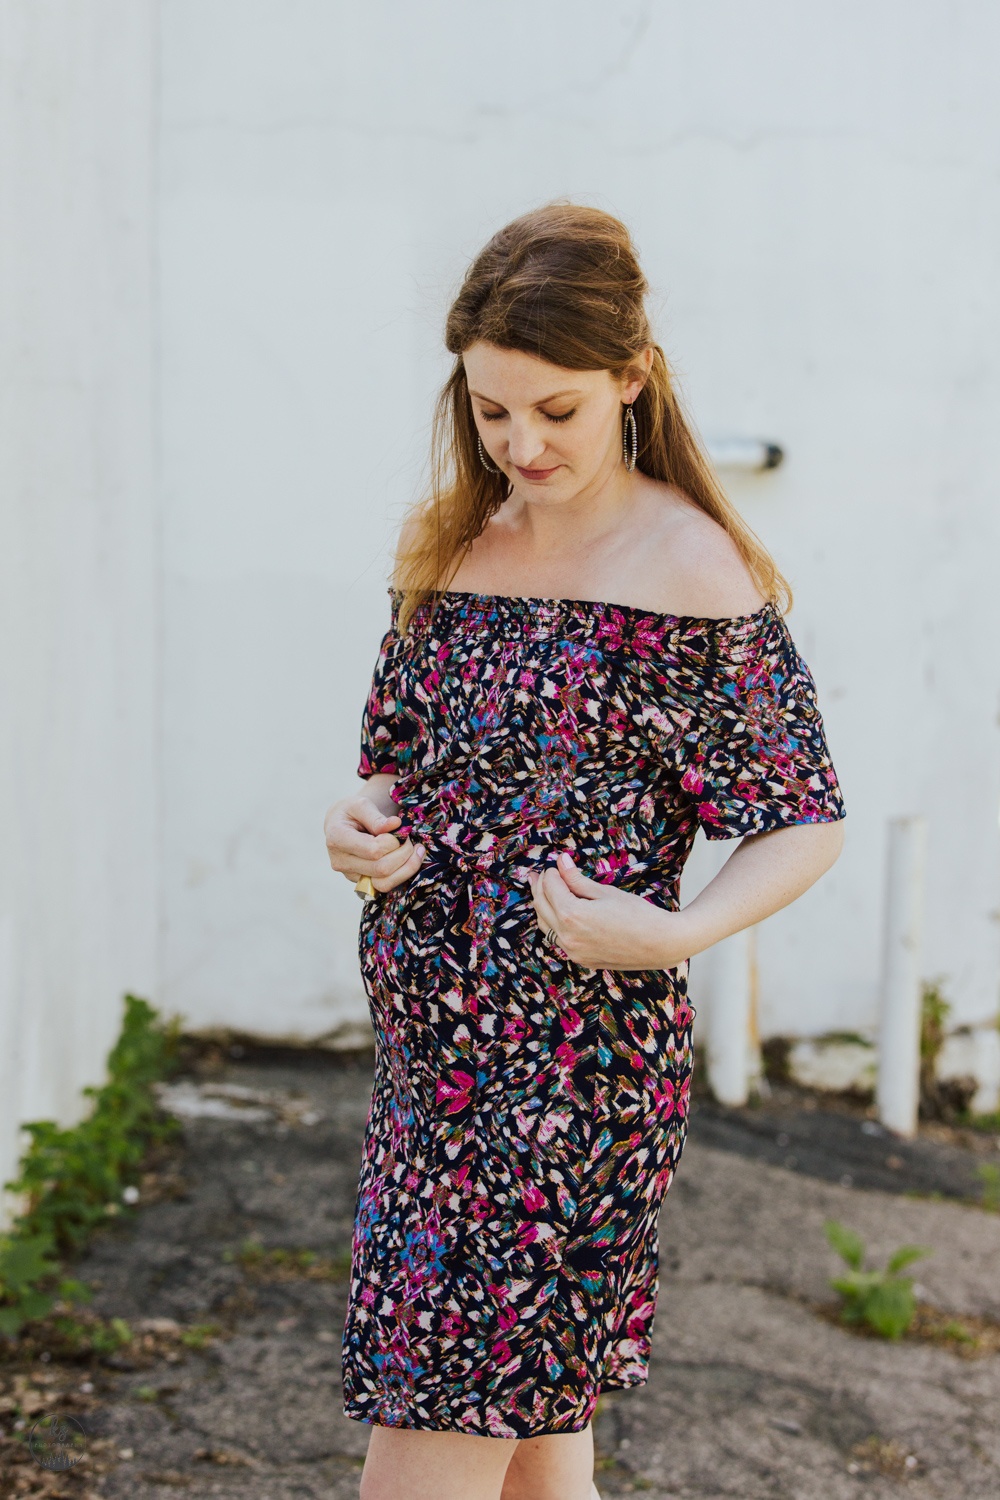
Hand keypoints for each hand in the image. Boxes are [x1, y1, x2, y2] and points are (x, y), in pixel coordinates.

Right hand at [323, 792, 425, 893]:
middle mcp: (340, 861)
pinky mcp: (361, 883)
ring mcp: (350, 875)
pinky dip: (403, 873)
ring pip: (384, 883)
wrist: (342, 824)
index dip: (393, 842)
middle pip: (381, 868)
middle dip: (403, 853)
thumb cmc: (352, 812)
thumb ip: (376, 817)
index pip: (373, 850)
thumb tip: (396, 824)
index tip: (398, 829)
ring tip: (415, 851)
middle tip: (409, 839)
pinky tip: (409, 859)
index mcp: (337, 839)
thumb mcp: (361, 804)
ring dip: (407, 868)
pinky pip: (385, 885)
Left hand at [527, 851, 690, 971]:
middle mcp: (567, 936)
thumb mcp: (605, 892)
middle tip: (538, 875)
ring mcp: (573, 951)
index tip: (556, 865)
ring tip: (543, 891)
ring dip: (542, 907)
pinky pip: (558, 939)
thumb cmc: (637, 914)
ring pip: (545, 925)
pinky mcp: (581, 960)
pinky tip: (558, 914)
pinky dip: (553, 924)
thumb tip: (560, 861)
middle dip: (540, 888)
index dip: (551, 873)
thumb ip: (577, 879)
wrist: (660, 944)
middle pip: (541, 907)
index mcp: (572, 915)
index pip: (550, 888)